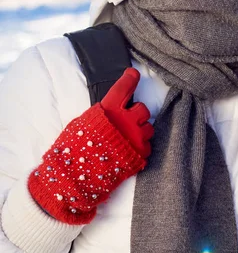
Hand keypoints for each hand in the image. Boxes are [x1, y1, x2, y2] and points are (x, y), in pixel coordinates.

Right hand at [28, 68, 153, 223]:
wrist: (75, 177)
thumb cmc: (73, 149)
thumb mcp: (81, 124)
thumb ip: (99, 115)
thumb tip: (109, 111)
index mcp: (109, 110)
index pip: (124, 88)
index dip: (130, 79)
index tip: (133, 74)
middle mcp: (126, 121)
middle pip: (143, 109)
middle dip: (137, 114)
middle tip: (128, 121)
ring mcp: (135, 138)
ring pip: (148, 128)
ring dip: (140, 131)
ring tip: (127, 139)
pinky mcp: (140, 155)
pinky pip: (147, 146)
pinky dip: (140, 148)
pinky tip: (128, 153)